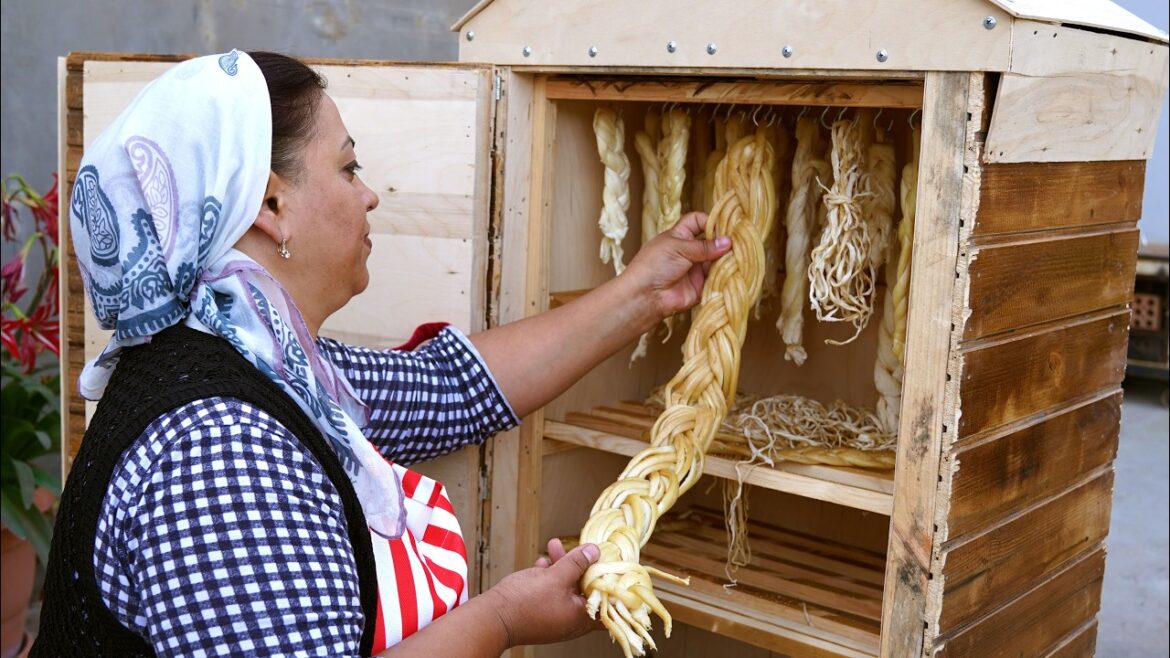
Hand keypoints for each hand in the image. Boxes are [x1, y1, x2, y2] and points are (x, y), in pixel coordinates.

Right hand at [484, 542, 600, 646]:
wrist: (492, 617)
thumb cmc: (525, 602)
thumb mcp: (556, 576)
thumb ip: (577, 563)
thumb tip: (594, 552)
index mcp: (581, 617)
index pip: (605, 600)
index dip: (607, 578)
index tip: (607, 561)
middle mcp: (570, 621)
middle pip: (584, 589)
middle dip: (579, 565)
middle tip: (577, 548)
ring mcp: (555, 618)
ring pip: (565, 588)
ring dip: (562, 566)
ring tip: (554, 546)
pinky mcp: (541, 613)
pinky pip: (551, 592)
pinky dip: (549, 576)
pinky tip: (542, 562)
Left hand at [620, 211, 731, 325]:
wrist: (645, 296)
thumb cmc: (654, 265)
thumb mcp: (678, 248)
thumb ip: (704, 246)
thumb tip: (728, 241)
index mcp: (680, 236)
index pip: (698, 221)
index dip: (710, 221)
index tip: (724, 225)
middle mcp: (690, 251)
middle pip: (712, 241)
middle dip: (724, 241)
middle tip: (738, 243)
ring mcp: (696, 268)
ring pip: (717, 260)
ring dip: (727, 258)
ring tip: (739, 257)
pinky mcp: (701, 285)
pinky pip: (717, 278)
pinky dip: (725, 275)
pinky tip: (735, 271)